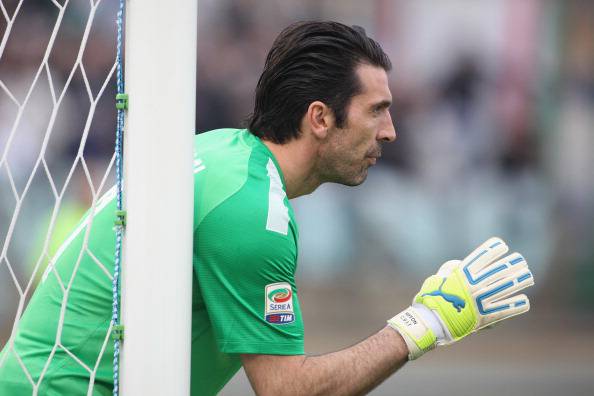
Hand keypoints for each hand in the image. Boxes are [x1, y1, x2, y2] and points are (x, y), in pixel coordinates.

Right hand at [388, 237, 533, 359]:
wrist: (432, 321)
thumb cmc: (432, 298)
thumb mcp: (438, 278)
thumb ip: (451, 269)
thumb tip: (460, 266)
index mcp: (462, 274)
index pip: (482, 257)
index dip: (493, 249)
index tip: (503, 246)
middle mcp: (474, 285)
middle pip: (498, 271)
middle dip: (511, 264)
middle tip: (521, 260)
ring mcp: (481, 300)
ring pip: (505, 288)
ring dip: (519, 281)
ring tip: (528, 277)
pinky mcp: (485, 316)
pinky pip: (505, 309)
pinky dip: (516, 305)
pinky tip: (524, 301)